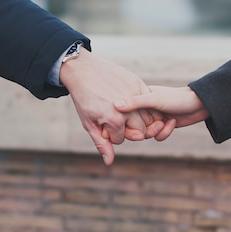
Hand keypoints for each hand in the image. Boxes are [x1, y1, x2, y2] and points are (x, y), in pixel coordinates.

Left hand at [60, 48, 165, 164]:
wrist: (82, 70)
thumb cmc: (83, 98)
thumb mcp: (89, 123)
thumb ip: (101, 143)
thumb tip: (109, 161)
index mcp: (114, 119)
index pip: (121, 139)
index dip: (110, 133)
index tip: (101, 123)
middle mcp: (128, 108)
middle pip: (139, 131)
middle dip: (127, 128)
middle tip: (112, 118)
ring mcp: (135, 94)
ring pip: (147, 117)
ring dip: (137, 117)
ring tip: (121, 110)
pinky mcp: (138, 83)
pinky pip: (147, 101)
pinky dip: (141, 104)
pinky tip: (128, 101)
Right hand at [114, 86, 208, 140]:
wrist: (200, 103)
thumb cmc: (177, 98)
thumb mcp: (155, 99)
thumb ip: (135, 103)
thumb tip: (115, 105)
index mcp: (139, 98)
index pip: (124, 114)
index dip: (126, 123)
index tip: (132, 128)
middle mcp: (144, 108)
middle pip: (134, 127)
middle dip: (144, 130)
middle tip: (156, 125)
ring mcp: (154, 117)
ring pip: (145, 133)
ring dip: (156, 132)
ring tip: (166, 123)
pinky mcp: (163, 125)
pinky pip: (157, 136)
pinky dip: (164, 133)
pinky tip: (173, 123)